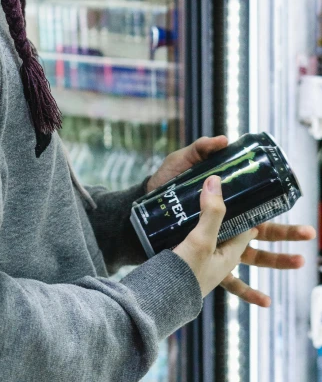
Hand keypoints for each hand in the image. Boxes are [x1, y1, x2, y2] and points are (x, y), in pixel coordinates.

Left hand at [146, 136, 316, 305]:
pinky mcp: (203, 260)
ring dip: (277, 260)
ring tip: (299, 262)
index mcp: (223, 203)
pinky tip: (265, 301)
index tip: (289, 202)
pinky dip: (248, 292)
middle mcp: (223, 226)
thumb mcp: (181, 161)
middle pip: (262, 231)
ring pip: (253, 257)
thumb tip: (225, 139)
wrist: (135, 210)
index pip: (255, 206)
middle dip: (286, 233)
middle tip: (309, 234)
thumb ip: (202, 148)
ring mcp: (215, 246)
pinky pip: (229, 281)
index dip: (273, 205)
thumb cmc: (162, 184)